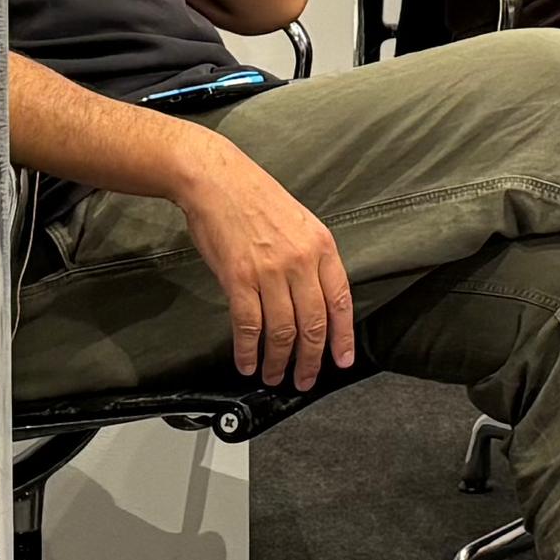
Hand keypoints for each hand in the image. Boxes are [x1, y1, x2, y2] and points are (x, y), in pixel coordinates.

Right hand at [172, 150, 355, 386]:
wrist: (218, 179)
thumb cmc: (255, 197)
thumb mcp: (299, 222)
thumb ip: (309, 260)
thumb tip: (312, 300)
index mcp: (321, 246)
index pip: (340, 300)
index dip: (342, 336)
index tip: (342, 359)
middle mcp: (301, 261)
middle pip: (313, 323)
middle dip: (310, 359)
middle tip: (304, 379)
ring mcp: (270, 271)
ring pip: (283, 330)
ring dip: (279, 361)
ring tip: (275, 375)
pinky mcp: (239, 278)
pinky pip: (249, 325)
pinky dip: (249, 350)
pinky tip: (248, 362)